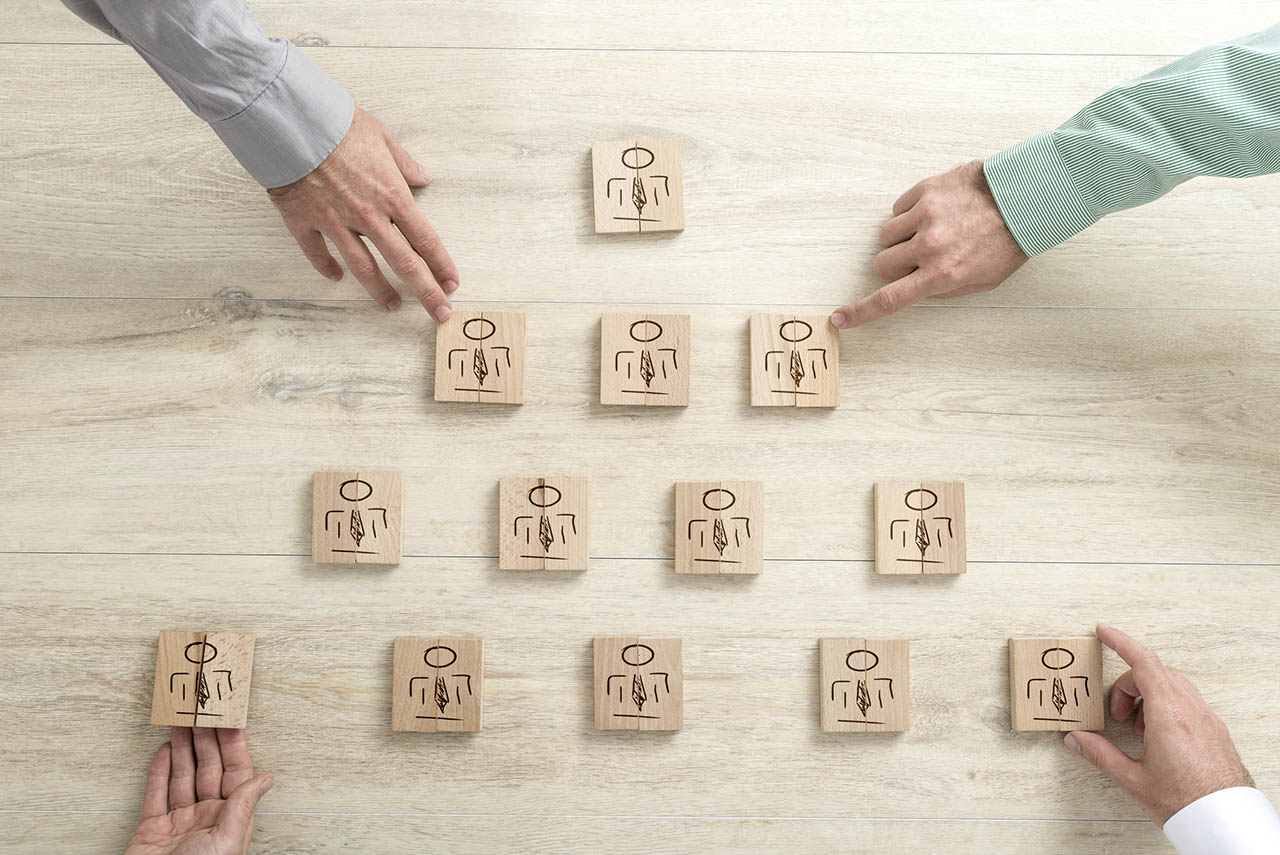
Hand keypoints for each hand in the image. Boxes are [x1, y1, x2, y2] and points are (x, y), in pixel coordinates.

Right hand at [125, 727, 272, 854]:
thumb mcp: (226, 841)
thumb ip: (242, 808)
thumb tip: (266, 779)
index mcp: (229, 819)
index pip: (235, 772)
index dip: (232, 744)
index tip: (229, 718)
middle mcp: (206, 817)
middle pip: (207, 768)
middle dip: (205, 738)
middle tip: (201, 709)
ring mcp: (178, 823)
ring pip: (181, 776)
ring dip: (181, 748)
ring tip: (181, 721)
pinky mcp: (151, 830)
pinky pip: (156, 794)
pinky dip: (158, 771)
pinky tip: (163, 750)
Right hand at [269, 107, 458, 320]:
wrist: (291, 120)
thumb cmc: (338, 124)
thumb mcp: (382, 136)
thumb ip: (404, 163)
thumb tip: (422, 176)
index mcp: (392, 196)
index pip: (425, 240)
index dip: (441, 265)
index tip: (452, 284)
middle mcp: (369, 216)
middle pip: (404, 263)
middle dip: (426, 292)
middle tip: (439, 313)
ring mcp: (336, 222)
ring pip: (363, 268)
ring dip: (381, 291)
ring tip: (393, 305)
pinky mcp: (303, 222)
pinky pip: (317, 253)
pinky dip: (326, 267)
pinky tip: (336, 277)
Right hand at [831, 160, 1025, 327]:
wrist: (1027, 197)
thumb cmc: (1007, 242)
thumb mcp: (983, 281)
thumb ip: (945, 288)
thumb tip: (916, 287)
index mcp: (942, 274)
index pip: (890, 299)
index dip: (861, 312)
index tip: (840, 318)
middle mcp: (929, 246)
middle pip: (881, 263)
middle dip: (894, 262)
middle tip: (918, 256)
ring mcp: (926, 216)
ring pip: (886, 235)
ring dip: (901, 236)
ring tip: (931, 229)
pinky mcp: (926, 190)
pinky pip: (898, 208)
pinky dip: (910, 212)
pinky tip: (936, 211)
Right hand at [1064, 624, 1253, 825]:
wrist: (1224, 823)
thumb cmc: (1185, 803)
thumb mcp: (1133, 780)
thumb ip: (1100, 754)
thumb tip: (1077, 739)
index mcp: (1168, 715)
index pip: (1143, 662)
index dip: (1120, 642)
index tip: (1103, 632)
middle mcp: (1191, 711)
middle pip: (1155, 673)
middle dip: (1129, 684)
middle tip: (1115, 712)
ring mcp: (1207, 719)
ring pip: (1173, 686)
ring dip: (1148, 695)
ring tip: (1138, 727)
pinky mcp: (1216, 731)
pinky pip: (1188, 702)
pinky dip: (1167, 706)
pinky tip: (1159, 736)